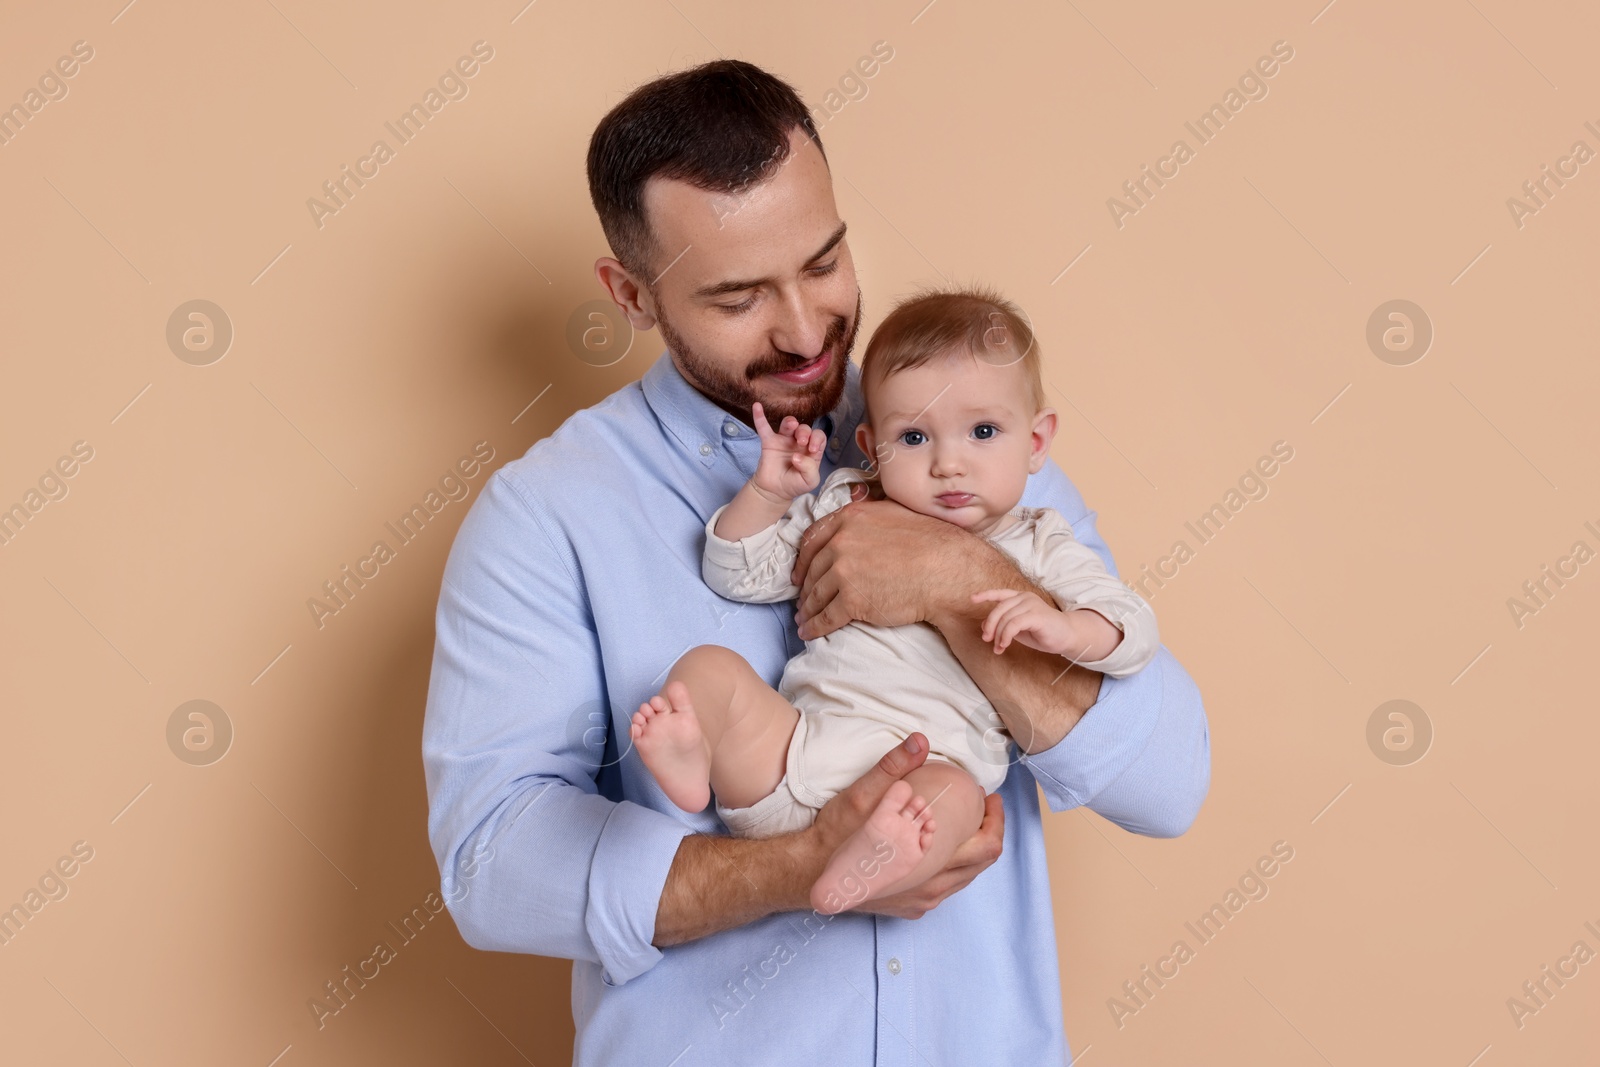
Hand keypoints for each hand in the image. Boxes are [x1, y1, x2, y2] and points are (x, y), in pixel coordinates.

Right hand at [750, 401, 823, 501]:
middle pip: (804, 428)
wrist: (774, 491)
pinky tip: (757, 406)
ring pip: (788, 424)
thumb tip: (797, 456)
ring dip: (791, 422)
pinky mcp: (769, 442)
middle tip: (800, 442)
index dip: (817, 439)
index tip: (812, 449)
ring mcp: (784, 441)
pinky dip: (760, 417)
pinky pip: (764, 428)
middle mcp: (799, 442)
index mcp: (811, 450)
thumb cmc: (795, 484)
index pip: (818, 436)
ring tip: (791, 426)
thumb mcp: (809, 481)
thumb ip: (810, 469)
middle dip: (804, 432)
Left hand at [789, 497, 969, 638]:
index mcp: (849, 519)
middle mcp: (841, 543)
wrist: (946, 571)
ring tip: (804, 618)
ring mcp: (844, 573)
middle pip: (813, 570)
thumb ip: (867, 517)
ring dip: (807, 609)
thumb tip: (855, 522)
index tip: (800, 573)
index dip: (802, 560)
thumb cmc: (930, 542)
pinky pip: (826, 617)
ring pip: (817, 594)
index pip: (812, 540)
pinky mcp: (852, 601)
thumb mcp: (893, 513)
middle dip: (805, 587)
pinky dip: (814, 627)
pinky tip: (809, 632)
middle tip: (802, 600)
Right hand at [803, 733, 1003, 919]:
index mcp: (929, 865)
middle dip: (988, 831)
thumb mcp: (862, 795)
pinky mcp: (908, 905)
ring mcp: (919, 901)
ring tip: (964, 820)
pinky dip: (950, 864)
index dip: (996, 822)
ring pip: (962, 878)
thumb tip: (919, 740)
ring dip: (969, 848)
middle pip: (980, 864)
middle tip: (983, 806)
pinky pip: (942, 886)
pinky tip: (938, 844)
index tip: (990, 799)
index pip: (985, 849)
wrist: (807, 873)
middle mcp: (930, 890)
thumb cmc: (835, 836)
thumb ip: (894, 767)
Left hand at [971, 588, 1075, 654]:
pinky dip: (1005, 636)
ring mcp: (1031, 604)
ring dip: (998, 635)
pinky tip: (1004, 645)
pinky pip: (1013, 625)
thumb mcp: (1018, 628)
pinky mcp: (1036, 615)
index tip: (972, 599)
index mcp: (1020, 598)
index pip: (1000, 593)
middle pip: (998, 609)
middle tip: (986, 639)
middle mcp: (1025, 598)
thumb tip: (983, 626)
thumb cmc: (1043, 632)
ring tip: (999, 648)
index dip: (985, 595)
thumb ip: (1003, 624)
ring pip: (1004, 618)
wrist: (1066, 637)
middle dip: (989, 625)